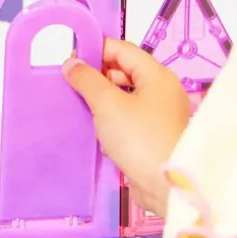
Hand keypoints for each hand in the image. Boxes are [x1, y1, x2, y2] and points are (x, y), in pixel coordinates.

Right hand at [63, 39, 190, 218]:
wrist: (166, 187)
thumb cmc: (140, 138)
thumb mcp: (107, 104)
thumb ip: (86, 80)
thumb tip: (71, 63)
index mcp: (157, 76)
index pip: (123, 50)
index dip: (96, 50)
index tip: (70, 58)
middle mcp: (161, 92)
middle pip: (124, 73)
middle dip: (96, 77)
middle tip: (69, 83)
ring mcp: (157, 116)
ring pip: (123, 98)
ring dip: (101, 101)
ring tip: (77, 105)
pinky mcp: (151, 137)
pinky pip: (126, 120)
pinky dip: (109, 121)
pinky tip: (93, 129)